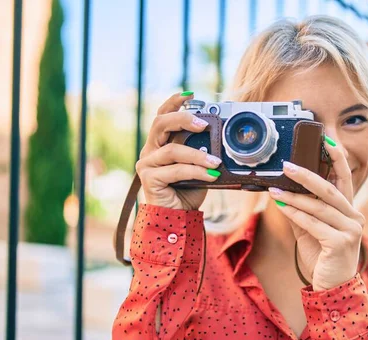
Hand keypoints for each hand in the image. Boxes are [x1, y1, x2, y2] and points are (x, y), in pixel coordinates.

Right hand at [136, 92, 221, 209]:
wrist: (178, 217)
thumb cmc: (188, 190)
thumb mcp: (199, 166)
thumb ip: (202, 151)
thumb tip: (221, 138)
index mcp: (160, 143)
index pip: (162, 115)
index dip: (173, 102)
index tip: (190, 94)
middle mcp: (150, 150)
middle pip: (160, 123)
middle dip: (182, 118)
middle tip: (203, 124)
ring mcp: (147, 164)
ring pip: (172, 150)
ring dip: (198, 155)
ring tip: (216, 162)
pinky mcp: (149, 178)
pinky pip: (176, 170)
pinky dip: (196, 171)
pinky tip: (211, 175)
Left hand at [267, 138, 364, 290]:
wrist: (332, 288)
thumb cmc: (322, 257)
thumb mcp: (311, 230)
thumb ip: (303, 211)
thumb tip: (282, 191)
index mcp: (349, 211)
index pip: (344, 179)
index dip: (337, 158)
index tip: (326, 140)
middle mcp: (354, 217)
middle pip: (329, 189)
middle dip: (307, 175)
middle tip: (287, 165)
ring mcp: (351, 230)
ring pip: (319, 206)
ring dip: (294, 197)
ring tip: (274, 190)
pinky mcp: (340, 243)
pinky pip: (314, 223)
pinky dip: (296, 214)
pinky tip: (282, 207)